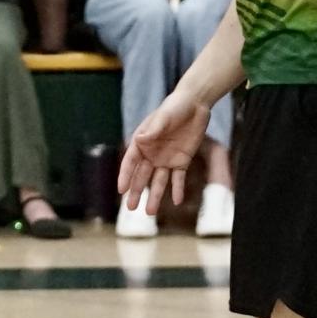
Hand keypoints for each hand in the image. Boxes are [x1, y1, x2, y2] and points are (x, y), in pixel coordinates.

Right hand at [119, 86, 211, 211]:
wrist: (195, 104)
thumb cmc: (175, 107)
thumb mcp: (163, 117)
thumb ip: (153, 130)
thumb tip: (140, 140)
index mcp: (142, 142)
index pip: (131, 162)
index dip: (125, 176)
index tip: (121, 190)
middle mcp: (152, 154)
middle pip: (142, 176)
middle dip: (136, 192)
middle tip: (131, 208)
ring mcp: (166, 159)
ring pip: (159, 181)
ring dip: (155, 196)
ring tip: (150, 213)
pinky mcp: (182, 161)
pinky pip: (178, 178)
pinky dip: (177, 189)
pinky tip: (177, 201)